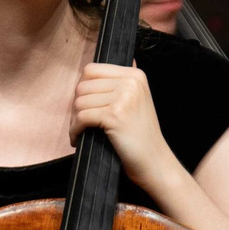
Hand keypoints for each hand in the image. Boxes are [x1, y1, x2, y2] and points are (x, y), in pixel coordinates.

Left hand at [73, 63, 178, 187]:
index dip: (82, 88)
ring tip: (80, 131)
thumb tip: (89, 72)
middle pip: (83, 86)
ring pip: (80, 102)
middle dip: (76, 106)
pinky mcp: (114, 115)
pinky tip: (78, 138)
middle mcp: (130, 82)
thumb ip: (118, 84)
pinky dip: (75, 130)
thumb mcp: (136, 100)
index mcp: (134, 75)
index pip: (92, 69)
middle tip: (79, 122)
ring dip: (74, 119)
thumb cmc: (140, 135)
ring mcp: (123, 98)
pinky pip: (81, 117)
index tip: (82, 104)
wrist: (154, 160)